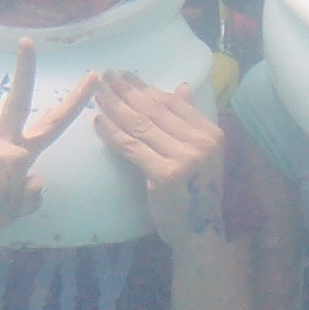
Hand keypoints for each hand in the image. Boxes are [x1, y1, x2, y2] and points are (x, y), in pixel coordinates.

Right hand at [0, 41, 92, 248]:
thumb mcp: (10, 213)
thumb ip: (29, 200)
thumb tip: (37, 177)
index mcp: (12, 154)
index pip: (47, 126)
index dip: (70, 105)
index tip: (91, 79)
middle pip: (18, 103)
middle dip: (25, 71)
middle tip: (28, 41)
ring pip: (16, 160)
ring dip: (9, 196)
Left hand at [91, 71, 227, 251]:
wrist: (198, 233)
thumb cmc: (194, 194)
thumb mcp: (200, 154)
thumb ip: (189, 121)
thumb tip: (182, 87)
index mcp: (211, 133)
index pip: (172, 104)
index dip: (146, 88)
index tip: (126, 76)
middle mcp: (201, 142)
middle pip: (154, 111)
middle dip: (126, 91)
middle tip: (105, 76)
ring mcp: (185, 158)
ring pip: (141, 126)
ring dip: (115, 106)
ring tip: (97, 93)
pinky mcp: (165, 174)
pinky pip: (132, 147)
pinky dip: (112, 133)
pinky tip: (97, 122)